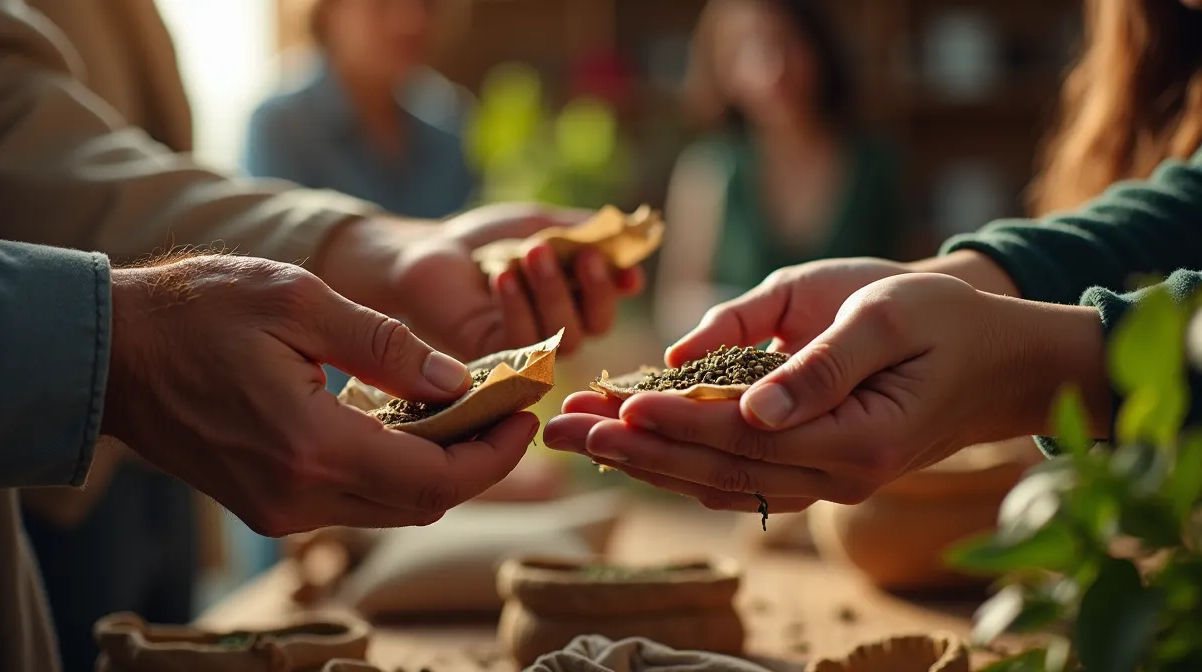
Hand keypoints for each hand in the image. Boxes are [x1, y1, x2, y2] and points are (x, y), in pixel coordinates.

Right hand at [101, 255, 539, 534]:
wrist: (107, 352)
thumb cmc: (195, 310)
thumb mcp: (299, 301)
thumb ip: (386, 346)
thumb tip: (460, 382)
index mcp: (311, 447)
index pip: (436, 480)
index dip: (494, 454)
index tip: (526, 414)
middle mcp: (298, 496)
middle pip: (421, 502)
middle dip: (476, 460)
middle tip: (507, 408)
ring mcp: (278, 508)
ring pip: (390, 506)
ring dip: (437, 465)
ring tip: (466, 407)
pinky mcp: (266, 503)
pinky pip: (354, 498)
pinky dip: (394, 467)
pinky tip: (407, 420)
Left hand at [320, 203, 643, 360]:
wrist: (426, 252)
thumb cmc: (484, 240)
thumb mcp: (542, 226)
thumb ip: (585, 238)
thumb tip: (636, 254)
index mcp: (572, 302)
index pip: (608, 305)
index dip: (615, 285)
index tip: (612, 257)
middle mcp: (554, 332)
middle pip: (594, 325)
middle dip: (590, 286)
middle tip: (573, 250)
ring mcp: (526, 352)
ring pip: (564, 337)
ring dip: (552, 292)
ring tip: (530, 253)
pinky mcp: (494, 363)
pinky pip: (523, 345)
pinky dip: (518, 308)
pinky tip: (502, 277)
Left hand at [545, 273, 1107, 511]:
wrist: (996, 359)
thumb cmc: (945, 320)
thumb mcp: (888, 315)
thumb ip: (819, 361)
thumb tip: (747, 403)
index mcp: (860, 442)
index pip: (747, 438)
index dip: (678, 422)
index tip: (616, 407)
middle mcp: (838, 477)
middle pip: (717, 469)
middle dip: (634, 450)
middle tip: (560, 431)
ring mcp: (825, 481)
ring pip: (718, 480)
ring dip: (643, 460)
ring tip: (575, 438)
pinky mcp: (813, 469)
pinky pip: (736, 475)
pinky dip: (680, 461)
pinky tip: (630, 446)